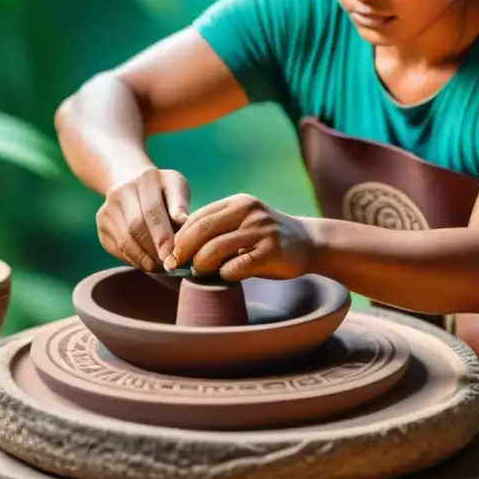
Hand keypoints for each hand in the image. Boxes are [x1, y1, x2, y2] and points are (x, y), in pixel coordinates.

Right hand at [96, 168, 190, 272]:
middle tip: (167, 265)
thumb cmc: (163, 190)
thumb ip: (180, 205)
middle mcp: (122, 191)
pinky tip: (146, 261)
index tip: (171, 256)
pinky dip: (132, 259)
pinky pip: (117, 248)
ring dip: (143, 259)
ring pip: (124, 241)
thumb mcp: (177, 188)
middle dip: (152, 251)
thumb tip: (183, 222)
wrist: (130, 182)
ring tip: (158, 266)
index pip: (153, 211)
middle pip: (135, 228)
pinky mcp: (102, 224)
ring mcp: (108, 208)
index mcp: (146, 179)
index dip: (162, 236)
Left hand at [171, 194, 314, 281]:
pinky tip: (226, 276)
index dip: (178, 237)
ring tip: (200, 273)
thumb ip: (218, 229)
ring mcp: (261, 230)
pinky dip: (225, 274)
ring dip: (201, 265)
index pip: (198, 217)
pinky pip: (237, 266)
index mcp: (238, 203)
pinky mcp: (272, 251)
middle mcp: (249, 211)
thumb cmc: (267, 238)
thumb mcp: (243, 222)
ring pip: (215, 249)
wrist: (309, 242)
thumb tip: (178, 248)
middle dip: (183, 251)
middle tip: (174, 266)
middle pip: (201, 230)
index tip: (168, 254)